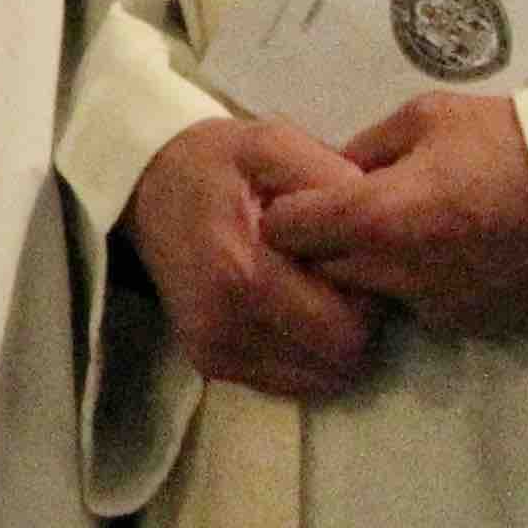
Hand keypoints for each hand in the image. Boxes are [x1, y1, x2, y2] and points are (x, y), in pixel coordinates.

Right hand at [128, 115, 385, 400]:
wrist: (148, 185)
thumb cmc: (221, 163)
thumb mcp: (276, 145)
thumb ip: (329, 180)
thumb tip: (378, 227)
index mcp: (242, 273)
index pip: (345, 328)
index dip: (367, 296)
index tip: (352, 259)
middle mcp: (223, 325)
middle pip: (337, 359)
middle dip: (353, 321)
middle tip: (339, 277)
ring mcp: (213, 351)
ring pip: (317, 378)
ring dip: (327, 340)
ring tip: (313, 290)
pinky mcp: (210, 362)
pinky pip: (287, 382)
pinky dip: (301, 352)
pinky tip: (290, 309)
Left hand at [260, 91, 527, 339]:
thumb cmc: (515, 143)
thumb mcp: (430, 117)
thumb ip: (368, 146)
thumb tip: (333, 169)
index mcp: (372, 217)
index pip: (285, 230)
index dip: (287, 210)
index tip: (306, 193)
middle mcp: (392, 275)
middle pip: (320, 269)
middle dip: (325, 243)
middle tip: (354, 209)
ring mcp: (433, 309)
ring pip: (370, 293)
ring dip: (374, 267)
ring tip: (413, 226)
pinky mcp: (473, 327)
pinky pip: (421, 307)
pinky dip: (422, 284)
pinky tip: (457, 249)